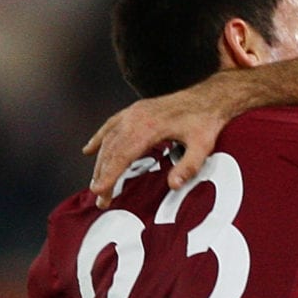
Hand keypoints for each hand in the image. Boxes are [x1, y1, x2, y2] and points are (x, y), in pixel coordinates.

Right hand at [83, 73, 243, 204]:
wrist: (209, 97)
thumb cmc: (206, 122)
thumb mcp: (204, 146)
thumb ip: (189, 166)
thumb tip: (173, 186)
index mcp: (149, 126)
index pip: (122, 155)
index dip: (109, 174)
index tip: (99, 191)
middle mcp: (135, 117)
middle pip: (112, 150)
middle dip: (103, 176)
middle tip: (101, 201)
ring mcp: (133, 112)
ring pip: (108, 139)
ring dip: (100, 163)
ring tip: (97, 185)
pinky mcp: (135, 110)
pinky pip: (110, 126)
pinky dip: (99, 139)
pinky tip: (89, 151)